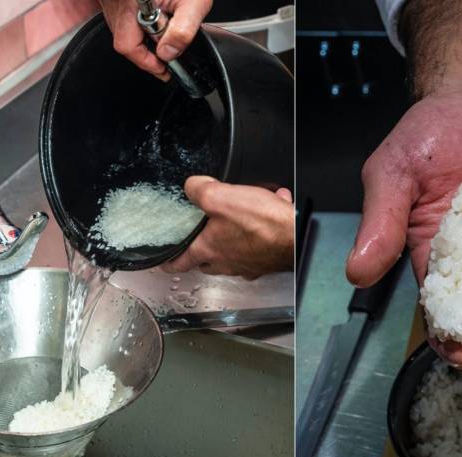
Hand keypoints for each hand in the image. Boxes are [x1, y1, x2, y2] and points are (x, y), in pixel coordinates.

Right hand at [99, 0, 211, 80]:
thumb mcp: (194, 2)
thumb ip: (183, 31)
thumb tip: (169, 55)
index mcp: (131, 2)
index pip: (128, 46)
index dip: (148, 63)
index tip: (164, 70)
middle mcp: (115, 1)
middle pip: (123, 39)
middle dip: (146, 52)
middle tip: (167, 53)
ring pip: (121, 28)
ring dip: (142, 37)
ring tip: (164, 30)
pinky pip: (122, 16)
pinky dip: (138, 23)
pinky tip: (155, 18)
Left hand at [162, 176, 293, 278]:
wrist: (297, 237)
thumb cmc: (262, 224)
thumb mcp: (220, 197)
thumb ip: (198, 190)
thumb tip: (191, 186)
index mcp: (209, 250)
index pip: (180, 263)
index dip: (169, 262)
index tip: (164, 263)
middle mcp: (227, 262)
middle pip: (206, 263)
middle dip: (200, 254)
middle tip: (197, 243)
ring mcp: (248, 265)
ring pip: (231, 257)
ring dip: (230, 242)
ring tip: (237, 221)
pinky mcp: (266, 261)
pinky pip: (257, 247)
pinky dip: (258, 234)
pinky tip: (267, 213)